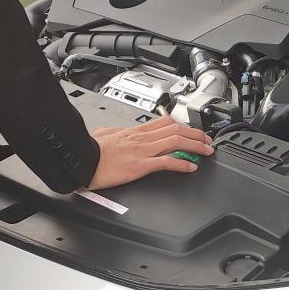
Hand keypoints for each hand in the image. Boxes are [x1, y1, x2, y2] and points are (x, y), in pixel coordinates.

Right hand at [87, 118, 213, 189]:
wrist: (80, 160)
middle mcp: (141, 138)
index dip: (184, 125)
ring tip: (206, 151)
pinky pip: (166, 162)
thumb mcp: (106, 134)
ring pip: (176, 142)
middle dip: (196, 134)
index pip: (165, 122)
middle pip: (176, 129)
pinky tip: (191, 167)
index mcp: (134, 131)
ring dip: (195, 146)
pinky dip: (182, 164)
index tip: (194, 130)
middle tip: (208, 140)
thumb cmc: (89, 150)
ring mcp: (142, 151)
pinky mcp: (140, 165)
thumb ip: (118, 133)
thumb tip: (120, 132)